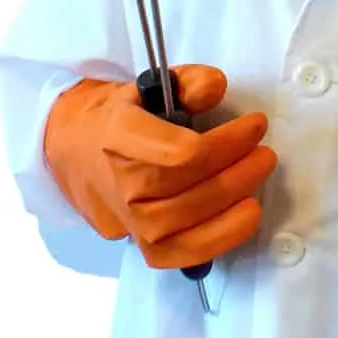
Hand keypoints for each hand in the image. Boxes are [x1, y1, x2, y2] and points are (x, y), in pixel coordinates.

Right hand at [44, 64, 277, 268]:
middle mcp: (118, 181)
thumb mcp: (150, 84)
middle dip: (236, 169)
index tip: (254, 125)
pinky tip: (245, 217)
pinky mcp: (136, 243)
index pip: (177, 153)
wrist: (73, 149)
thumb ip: (186, 81)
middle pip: (186, 186)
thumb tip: (214, 87)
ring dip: (233, 202)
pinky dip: (217, 240)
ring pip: (184, 223)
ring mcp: (125, 219)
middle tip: (265, 152)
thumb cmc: (118, 115)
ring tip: (258, 178)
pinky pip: (178, 255)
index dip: (226, 141)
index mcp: (117, 134)